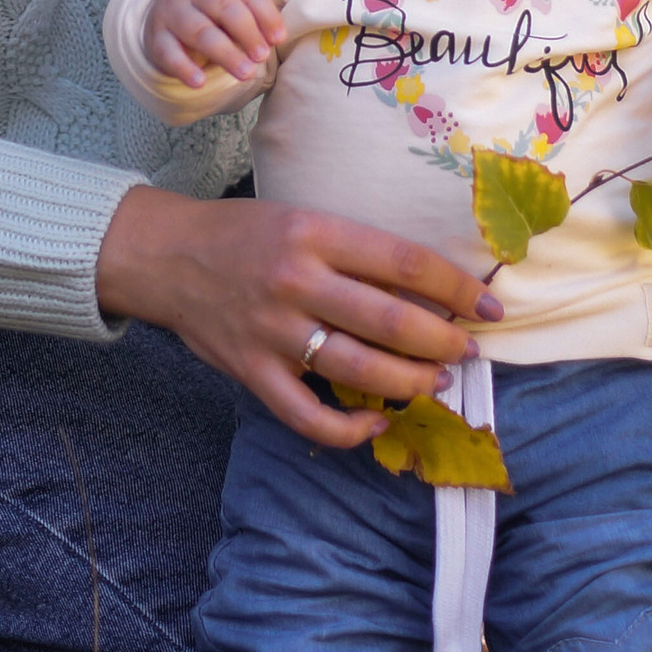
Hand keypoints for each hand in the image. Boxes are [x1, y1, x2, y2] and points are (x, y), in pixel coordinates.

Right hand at [95, 185, 502, 446]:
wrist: (166, 256)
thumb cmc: (245, 234)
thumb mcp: (303, 219)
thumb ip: (356, 253)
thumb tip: (427, 288)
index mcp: (315, 233)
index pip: (404, 263)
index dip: (454, 288)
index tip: (485, 306)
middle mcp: (296, 281)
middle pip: (391, 322)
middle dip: (443, 342)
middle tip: (466, 351)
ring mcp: (272, 332)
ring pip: (359, 371)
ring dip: (410, 383)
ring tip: (436, 382)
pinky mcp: (251, 372)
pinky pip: (308, 417)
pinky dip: (349, 431)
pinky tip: (377, 425)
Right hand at [140, 0, 285, 91]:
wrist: (163, 9)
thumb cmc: (210, 10)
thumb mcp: (231, 3)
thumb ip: (253, 17)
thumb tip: (275, 38)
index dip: (264, 14)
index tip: (278, 39)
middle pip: (222, 4)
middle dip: (246, 31)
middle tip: (262, 56)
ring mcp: (171, 12)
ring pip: (198, 30)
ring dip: (225, 53)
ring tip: (246, 73)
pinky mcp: (156, 37)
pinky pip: (168, 52)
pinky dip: (184, 68)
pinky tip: (199, 82)